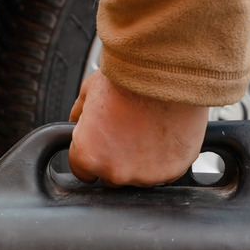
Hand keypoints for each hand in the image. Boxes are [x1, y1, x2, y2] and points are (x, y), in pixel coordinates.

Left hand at [68, 71, 208, 186]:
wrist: (166, 72)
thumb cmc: (127, 79)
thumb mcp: (89, 92)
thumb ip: (79, 117)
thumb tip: (75, 126)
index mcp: (88, 156)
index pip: (82, 172)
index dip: (91, 154)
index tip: (101, 144)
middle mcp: (115, 171)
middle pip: (111, 177)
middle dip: (116, 159)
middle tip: (127, 132)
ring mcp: (146, 175)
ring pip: (140, 177)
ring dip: (142, 160)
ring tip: (148, 130)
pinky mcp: (173, 171)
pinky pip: (166, 172)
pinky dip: (166, 158)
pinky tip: (164, 134)